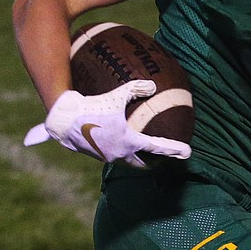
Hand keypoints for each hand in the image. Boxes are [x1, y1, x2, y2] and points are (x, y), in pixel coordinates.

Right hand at [24, 85, 191, 167]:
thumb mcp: (116, 95)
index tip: (186, 151)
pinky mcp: (96, 154)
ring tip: (143, 153)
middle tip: (164, 157)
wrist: (64, 119)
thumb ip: (136, 89)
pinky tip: (119, 144)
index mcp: (128, 142)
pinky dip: (122, 154)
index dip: (174, 149)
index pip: (157, 148)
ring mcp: (107, 156)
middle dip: (155, 163)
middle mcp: (119, 154)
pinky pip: (114, 157)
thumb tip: (153, 86)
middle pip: (142, 164)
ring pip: (127, 163)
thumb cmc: (92, 106)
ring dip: (137, 160)